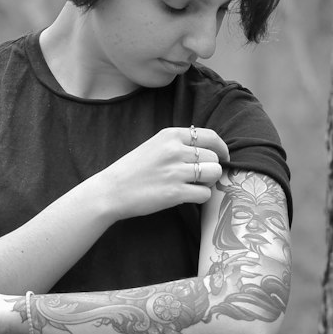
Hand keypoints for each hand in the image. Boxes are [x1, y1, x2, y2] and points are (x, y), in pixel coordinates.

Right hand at [90, 126, 228, 220]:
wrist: (110, 191)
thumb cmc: (132, 170)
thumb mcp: (154, 146)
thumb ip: (178, 144)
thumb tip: (207, 150)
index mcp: (170, 135)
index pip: (210, 136)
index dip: (221, 148)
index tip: (222, 157)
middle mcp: (175, 150)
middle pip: (214, 157)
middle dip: (211, 169)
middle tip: (200, 178)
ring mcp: (176, 172)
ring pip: (214, 174)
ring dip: (209, 182)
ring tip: (195, 186)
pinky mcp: (175, 193)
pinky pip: (205, 194)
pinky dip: (200, 197)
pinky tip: (187, 197)